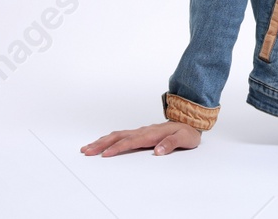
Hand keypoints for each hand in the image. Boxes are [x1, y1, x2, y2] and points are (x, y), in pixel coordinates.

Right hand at [82, 120, 201, 156]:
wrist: (191, 122)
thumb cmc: (187, 132)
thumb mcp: (184, 139)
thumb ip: (170, 144)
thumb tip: (157, 151)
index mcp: (151, 134)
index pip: (131, 142)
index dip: (117, 148)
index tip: (105, 154)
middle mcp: (143, 131)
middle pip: (118, 137)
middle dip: (101, 144)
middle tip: (87, 151)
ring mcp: (140, 131)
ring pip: (117, 135)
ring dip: (101, 141)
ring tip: (87, 148)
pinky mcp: (140, 133)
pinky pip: (121, 135)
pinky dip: (108, 139)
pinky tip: (101, 143)